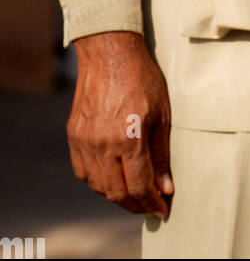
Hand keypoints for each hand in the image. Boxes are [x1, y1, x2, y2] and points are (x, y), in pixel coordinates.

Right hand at [67, 31, 173, 216]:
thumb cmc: (142, 78)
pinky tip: (112, 177)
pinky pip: (83, 171)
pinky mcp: (74, 135)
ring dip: (116, 195)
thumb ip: (161, 154)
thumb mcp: (162, 114)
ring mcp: (85, 140)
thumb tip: (165, 188)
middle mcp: (103, 143)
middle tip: (149, 206)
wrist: (109, 52)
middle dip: (135, 205)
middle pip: (116, 192)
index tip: (162, 208)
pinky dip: (98, 181)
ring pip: (98, 185)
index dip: (152, 203)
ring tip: (133, 194)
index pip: (140, 185)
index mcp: (129, 137)